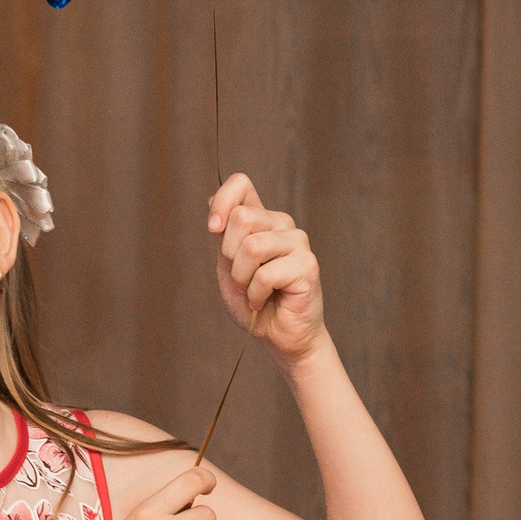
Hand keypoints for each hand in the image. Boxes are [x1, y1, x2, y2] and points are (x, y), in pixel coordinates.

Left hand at [209, 174, 324, 362]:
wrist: (278, 336)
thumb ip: (223, 235)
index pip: (241, 183)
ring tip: (253, 291)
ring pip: (251, 246)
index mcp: (262, 220)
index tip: (213, 228)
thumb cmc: (254, 301)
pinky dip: (255, 294)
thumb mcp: (228, 266)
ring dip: (242, 278)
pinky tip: (264, 301)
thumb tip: (213, 200)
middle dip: (230, 256)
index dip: (222, 201)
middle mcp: (282, 224)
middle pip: (241, 217)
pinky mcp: (307, 265)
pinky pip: (265, 274)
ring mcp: (298, 242)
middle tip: (242, 278)